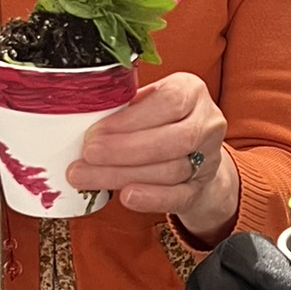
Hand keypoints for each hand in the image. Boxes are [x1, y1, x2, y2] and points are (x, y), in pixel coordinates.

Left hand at [71, 72, 239, 239]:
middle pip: (171, 141)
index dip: (130, 120)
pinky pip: (179, 196)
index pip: (168, 103)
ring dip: (125, 175)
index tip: (94, 133)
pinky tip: (126, 196)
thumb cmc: (159, 120)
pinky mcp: (202, 188)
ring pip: (171, 170)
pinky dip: (152, 198)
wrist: (194, 151)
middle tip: (86, 156)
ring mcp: (209, 158)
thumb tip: (81, 114)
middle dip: (123, 151)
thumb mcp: (147, 100)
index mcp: (191, 91)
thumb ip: (124, 105)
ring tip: (87, 177)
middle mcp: (207, 123)